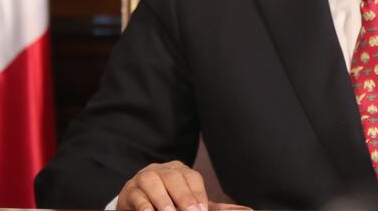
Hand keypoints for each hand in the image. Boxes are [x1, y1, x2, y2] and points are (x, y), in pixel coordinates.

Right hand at [116, 161, 251, 210]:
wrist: (136, 201)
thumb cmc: (170, 202)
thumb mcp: (191, 203)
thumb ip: (215, 208)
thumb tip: (248, 210)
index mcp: (180, 170)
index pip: (191, 178)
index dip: (197, 194)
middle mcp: (162, 170)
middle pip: (174, 179)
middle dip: (183, 198)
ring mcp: (144, 177)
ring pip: (154, 184)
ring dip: (163, 201)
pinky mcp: (130, 190)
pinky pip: (137, 196)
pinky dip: (145, 205)